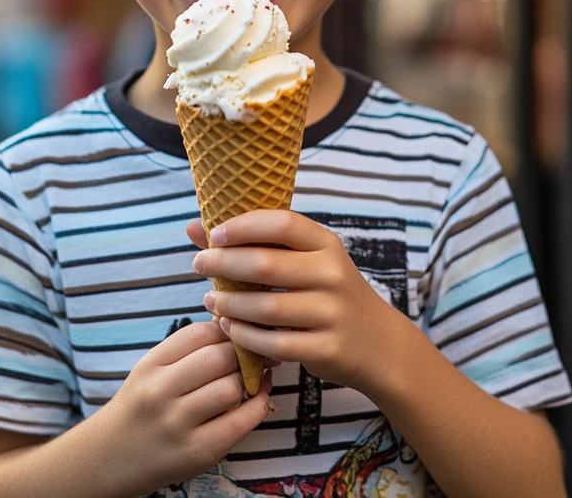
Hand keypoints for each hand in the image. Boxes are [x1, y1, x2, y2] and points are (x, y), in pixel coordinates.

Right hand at [99, 320, 272, 494]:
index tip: (234, 335)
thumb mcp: (151, 370)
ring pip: (230, 388)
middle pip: (218, 357)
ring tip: (249, 380)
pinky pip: (240, 422)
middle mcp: (160, 392)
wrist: (110, 459)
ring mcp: (177, 424)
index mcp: (150, 366)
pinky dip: (258, 406)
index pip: (199, 332)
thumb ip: (187, 348)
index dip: (224, 329)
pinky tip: (258, 398)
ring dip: (248, 382)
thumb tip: (230, 320)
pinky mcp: (197, 452)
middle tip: (249, 356)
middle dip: (241, 354)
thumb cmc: (141, 407)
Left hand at [188, 210, 401, 390]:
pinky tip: (229, 328)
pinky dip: (244, 336)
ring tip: (210, 301)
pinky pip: (274, 343)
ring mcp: (332, 313)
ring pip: (266, 307)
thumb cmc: (327, 293)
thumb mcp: (304, 262)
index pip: (282, 224)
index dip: (243, 226)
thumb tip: (193, 227)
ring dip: (230, 304)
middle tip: (199, 265)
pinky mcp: (326, 348)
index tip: (214, 235)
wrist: (377, 343)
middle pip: (267, 265)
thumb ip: (253, 244)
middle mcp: (333, 274)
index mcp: (326, 244)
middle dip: (224, 264)